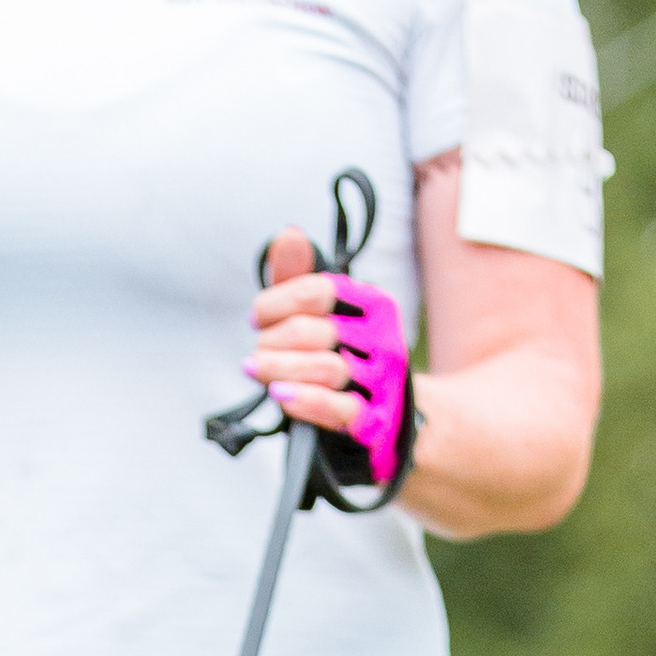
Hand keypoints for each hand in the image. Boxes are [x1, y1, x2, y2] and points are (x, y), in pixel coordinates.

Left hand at [246, 226, 414, 491]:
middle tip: (258, 354)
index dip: (274, 304)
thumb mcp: (326, 318)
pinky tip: (280, 395)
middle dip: (272, 342)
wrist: (398, 420)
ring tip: (260, 372)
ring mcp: (382, 381)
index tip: (258, 319)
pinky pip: (337, 407)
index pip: (315, 291)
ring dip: (280, 370)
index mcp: (373, 305)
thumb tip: (288, 235)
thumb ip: (300, 279)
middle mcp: (383, 338)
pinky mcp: (376, 421)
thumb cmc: (350, 363)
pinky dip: (303, 400)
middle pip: (311, 331)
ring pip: (323, 367)